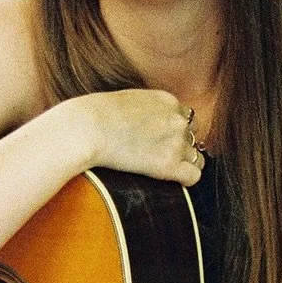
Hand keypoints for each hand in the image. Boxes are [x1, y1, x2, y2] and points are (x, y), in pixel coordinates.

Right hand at [72, 90, 204, 186]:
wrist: (85, 129)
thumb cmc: (94, 117)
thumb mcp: (126, 101)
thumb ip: (143, 110)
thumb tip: (140, 126)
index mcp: (167, 100)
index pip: (185, 118)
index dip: (173, 132)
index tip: (159, 142)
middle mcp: (177, 119)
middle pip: (192, 137)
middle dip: (180, 147)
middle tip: (158, 158)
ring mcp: (176, 142)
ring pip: (196, 158)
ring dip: (182, 165)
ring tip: (161, 171)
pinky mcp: (169, 165)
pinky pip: (193, 176)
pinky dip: (185, 180)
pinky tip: (170, 182)